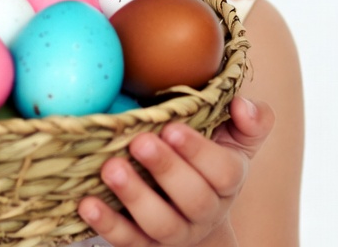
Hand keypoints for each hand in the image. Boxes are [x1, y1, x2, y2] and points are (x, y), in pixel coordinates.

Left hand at [78, 97, 273, 245]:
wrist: (199, 223)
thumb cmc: (209, 165)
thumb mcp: (236, 142)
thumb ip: (250, 121)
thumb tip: (243, 105)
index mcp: (227, 182)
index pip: (223, 172)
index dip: (199, 151)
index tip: (172, 127)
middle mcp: (204, 212)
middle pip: (193, 198)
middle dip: (165, 169)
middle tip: (140, 142)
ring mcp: (175, 234)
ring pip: (160, 223)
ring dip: (134, 196)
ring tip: (110, 168)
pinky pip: (128, 242)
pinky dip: (107, 224)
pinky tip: (87, 203)